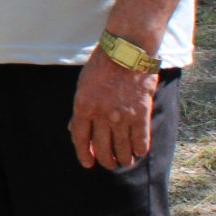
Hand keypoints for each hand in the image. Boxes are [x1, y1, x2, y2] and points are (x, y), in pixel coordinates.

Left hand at [69, 50, 157, 169]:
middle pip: (102, 148)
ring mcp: (122, 116)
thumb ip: (80, 108)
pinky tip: (139, 152)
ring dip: (123, 158)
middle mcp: (102, 115)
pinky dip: (140, 149)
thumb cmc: (103, 65)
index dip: (83, 154)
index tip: (88, 164)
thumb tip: (74, 128)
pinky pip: (141, 139)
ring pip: (122, 148)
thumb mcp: (82, 85)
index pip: (80, 139)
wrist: (127, 51)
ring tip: (125, 161)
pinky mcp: (141, 114)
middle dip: (105, 160)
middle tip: (109, 164)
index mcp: (83, 107)